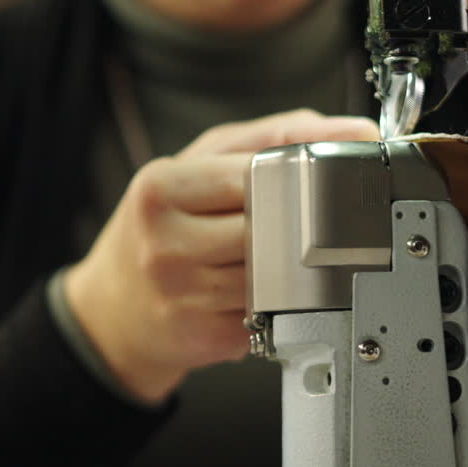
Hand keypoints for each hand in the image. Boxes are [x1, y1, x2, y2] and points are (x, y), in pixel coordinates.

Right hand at [64, 110, 380, 402]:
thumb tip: (353, 132)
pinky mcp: (203, 334)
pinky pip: (267, 311)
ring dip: (286, 267)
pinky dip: (272, 301)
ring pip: (276, 272)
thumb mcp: (200, 163)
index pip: (258, 175)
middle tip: (293, 221)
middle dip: (292, 225)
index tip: (313, 176)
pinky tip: (249, 291)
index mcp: (160, 188)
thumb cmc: (160, 224)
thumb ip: (275, 136)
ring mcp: (182, 294)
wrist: (115, 304)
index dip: (295, 177)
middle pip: (272, 228)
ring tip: (264, 257)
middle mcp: (165, 242)